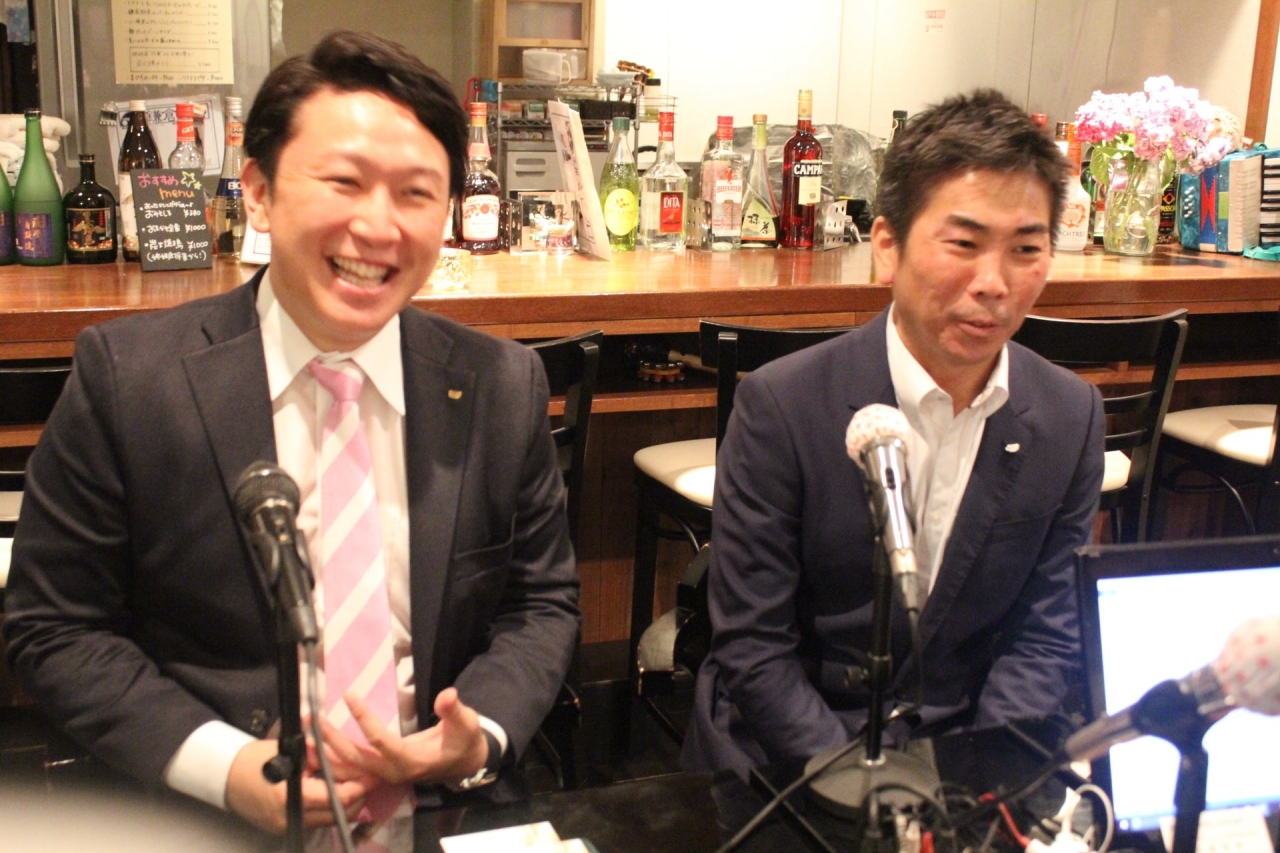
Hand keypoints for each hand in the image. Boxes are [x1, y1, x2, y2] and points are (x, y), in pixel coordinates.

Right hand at [225, 738, 374, 833]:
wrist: (225, 775)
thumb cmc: (257, 758)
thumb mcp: (291, 751)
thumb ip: (321, 758)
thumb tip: (350, 760)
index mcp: (290, 795)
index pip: (336, 798)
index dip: (359, 787)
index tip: (372, 775)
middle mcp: (290, 817)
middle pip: (337, 815)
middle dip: (358, 799)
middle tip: (371, 782)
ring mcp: (286, 827)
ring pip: (329, 821)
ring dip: (346, 806)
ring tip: (358, 787)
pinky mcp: (284, 829)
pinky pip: (316, 821)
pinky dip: (329, 810)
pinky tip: (337, 795)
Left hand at [320, 687, 489, 785]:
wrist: (463, 763)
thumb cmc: (463, 740)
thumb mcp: (466, 724)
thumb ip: (454, 711)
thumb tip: (447, 695)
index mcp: (412, 760)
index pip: (381, 741)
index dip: (364, 718)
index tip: (349, 695)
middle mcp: (393, 772)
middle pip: (355, 760)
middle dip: (332, 740)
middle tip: (313, 719)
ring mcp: (384, 774)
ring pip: (348, 769)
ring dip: (325, 753)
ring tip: (305, 733)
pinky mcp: (379, 772)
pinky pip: (350, 770)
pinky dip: (331, 760)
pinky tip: (315, 746)